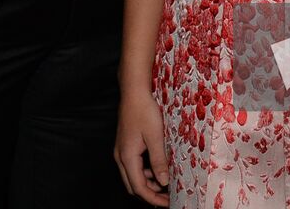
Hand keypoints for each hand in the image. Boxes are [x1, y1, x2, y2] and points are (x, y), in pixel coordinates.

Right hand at [114, 87, 169, 205]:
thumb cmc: (144, 110)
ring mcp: (121, 151)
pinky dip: (145, 172)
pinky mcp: (125, 145)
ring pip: (132, 177)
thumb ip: (159, 160)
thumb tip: (163, 182)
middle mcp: (120, 157)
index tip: (168, 202)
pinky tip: (158, 168)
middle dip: (150, 194)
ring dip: (148, 183)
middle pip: (133, 186)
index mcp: (127, 157)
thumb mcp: (155, 136)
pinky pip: (133, 166)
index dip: (154, 199)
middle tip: (168, 197)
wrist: (134, 91)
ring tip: (165, 184)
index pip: (139, 188)